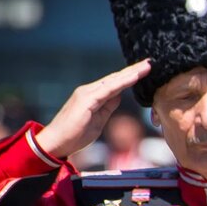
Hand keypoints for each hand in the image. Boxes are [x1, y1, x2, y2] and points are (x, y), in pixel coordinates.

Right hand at [35, 59, 151, 158]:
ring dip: (131, 73)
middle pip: (116, 78)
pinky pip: (108, 90)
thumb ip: (108, 107)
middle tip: (150, 62)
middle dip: (133, 70)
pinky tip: (134, 77)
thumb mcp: (99, 120)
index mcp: (93, 95)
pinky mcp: (86, 100)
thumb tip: (119, 96)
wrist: (56, 142)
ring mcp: (87, 93)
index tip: (144, 70)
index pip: (115, 84)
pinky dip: (122, 82)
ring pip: (113, 81)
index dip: (129, 77)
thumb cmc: (76, 134)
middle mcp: (89, 90)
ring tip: (146, 66)